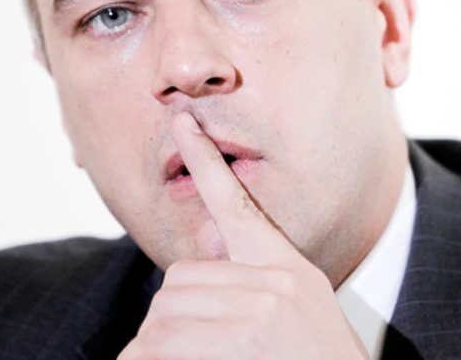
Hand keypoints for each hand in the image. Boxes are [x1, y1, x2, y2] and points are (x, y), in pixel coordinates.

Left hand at [118, 112, 367, 359]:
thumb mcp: (302, 312)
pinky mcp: (242, 341)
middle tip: (186, 349)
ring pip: (164, 312)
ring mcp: (259, 311)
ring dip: (158, 345)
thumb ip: (255, 288)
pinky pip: (159, 343)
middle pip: (179, 278)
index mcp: (287, 270)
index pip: (238, 205)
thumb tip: (192, 277)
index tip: (182, 124)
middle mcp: (274, 282)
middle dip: (171, 317)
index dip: (206, 162)